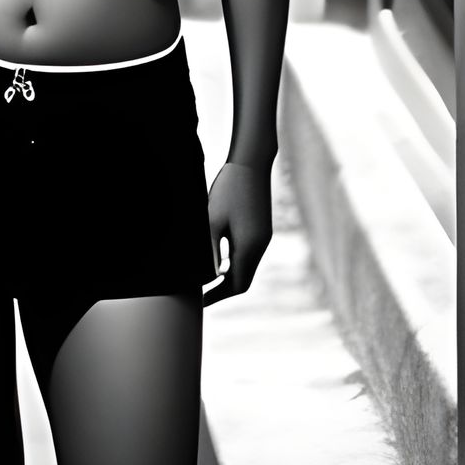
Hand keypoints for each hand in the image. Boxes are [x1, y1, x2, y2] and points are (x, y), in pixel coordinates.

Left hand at [203, 160, 272, 302]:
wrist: (251, 162)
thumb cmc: (229, 189)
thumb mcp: (212, 221)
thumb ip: (210, 251)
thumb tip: (205, 276)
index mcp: (249, 247)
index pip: (236, 284)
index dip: (218, 296)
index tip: (201, 302)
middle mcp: (260, 246)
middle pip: (244, 280)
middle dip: (224, 290)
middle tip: (203, 295)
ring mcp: (263, 237)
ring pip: (247, 267)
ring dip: (229, 276)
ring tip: (208, 280)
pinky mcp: (262, 228)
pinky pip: (249, 254)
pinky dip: (235, 263)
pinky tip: (220, 259)